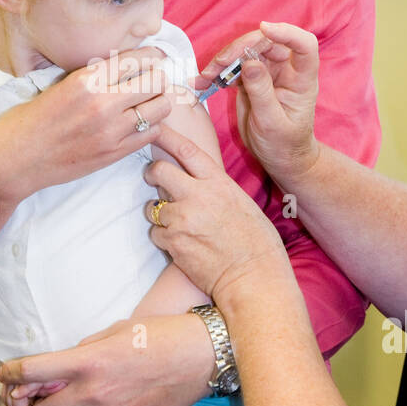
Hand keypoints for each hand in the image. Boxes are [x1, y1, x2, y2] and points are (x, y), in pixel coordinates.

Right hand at [0, 47, 175, 205]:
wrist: (17, 159)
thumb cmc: (33, 120)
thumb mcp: (62, 85)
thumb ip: (95, 77)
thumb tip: (128, 65)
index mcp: (86, 79)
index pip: (136, 58)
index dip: (153, 55)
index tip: (157, 56)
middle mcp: (102, 103)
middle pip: (156, 81)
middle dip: (159, 77)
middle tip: (155, 80)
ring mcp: (111, 130)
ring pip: (160, 108)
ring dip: (159, 101)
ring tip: (150, 102)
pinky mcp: (114, 153)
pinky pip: (151, 133)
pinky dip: (151, 125)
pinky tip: (140, 123)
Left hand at [0, 314, 213, 405]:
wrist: (200, 356)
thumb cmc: (160, 335)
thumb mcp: (116, 330)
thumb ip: (85, 349)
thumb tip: (63, 365)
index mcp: (88, 361)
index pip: (32, 372)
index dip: (11, 374)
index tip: (6, 376)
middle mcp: (94, 391)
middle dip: (31, 404)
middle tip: (34, 397)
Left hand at [142, 125, 289, 306]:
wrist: (253, 276)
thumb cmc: (255, 242)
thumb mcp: (240, 202)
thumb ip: (214, 188)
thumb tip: (192, 180)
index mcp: (218, 183)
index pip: (186, 151)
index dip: (167, 137)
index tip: (154, 129)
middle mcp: (197, 197)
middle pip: (159, 172)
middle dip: (152, 173)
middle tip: (153, 177)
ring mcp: (182, 220)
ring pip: (152, 207)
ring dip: (158, 213)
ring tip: (178, 224)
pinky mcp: (173, 243)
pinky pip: (155, 233)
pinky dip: (163, 237)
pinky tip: (181, 243)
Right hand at [199, 22, 320, 185]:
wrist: (279, 157)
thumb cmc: (284, 144)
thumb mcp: (272, 123)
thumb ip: (262, 92)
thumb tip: (250, 63)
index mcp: (302, 79)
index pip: (304, 45)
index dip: (287, 32)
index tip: (264, 29)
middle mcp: (287, 70)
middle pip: (267, 43)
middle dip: (242, 47)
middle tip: (220, 63)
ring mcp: (268, 72)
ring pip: (246, 52)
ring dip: (224, 60)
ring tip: (206, 75)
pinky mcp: (251, 79)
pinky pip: (234, 67)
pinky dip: (217, 72)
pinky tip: (202, 80)